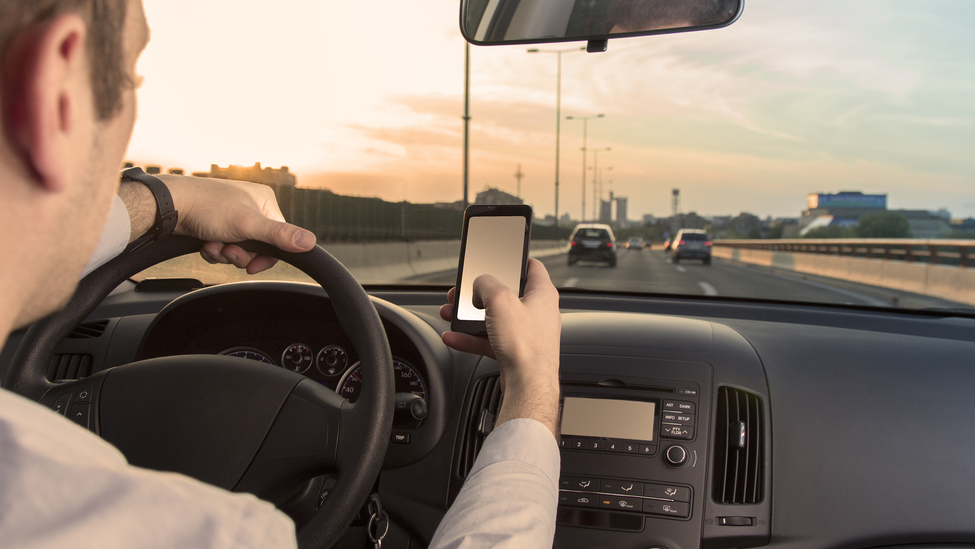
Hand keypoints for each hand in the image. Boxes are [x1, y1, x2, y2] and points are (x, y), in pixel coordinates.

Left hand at [158, 175, 316, 273]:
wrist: (170, 205)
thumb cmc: (207, 207)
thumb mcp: (248, 225)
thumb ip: (280, 236)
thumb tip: (311, 242)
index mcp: (264, 202)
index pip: (279, 239)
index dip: (264, 256)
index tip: (250, 266)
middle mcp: (250, 207)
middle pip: (257, 246)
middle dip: (239, 254)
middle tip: (227, 249)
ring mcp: (232, 215)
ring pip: (238, 248)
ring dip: (224, 252)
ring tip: (212, 243)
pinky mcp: (215, 224)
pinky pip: (223, 246)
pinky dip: (214, 249)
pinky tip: (204, 242)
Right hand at [439, 258, 561, 437]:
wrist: (528, 385)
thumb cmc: (525, 345)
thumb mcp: (499, 300)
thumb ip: (485, 284)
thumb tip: (479, 284)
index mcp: (542, 293)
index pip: (531, 266)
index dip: (514, 258)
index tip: (499, 256)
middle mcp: (537, 311)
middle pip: (505, 293)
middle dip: (479, 293)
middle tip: (463, 292)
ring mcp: (526, 333)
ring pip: (494, 318)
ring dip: (471, 315)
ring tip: (451, 313)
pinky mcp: (516, 351)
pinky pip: (490, 339)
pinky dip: (471, 338)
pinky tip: (454, 337)